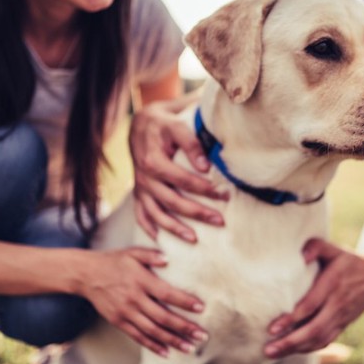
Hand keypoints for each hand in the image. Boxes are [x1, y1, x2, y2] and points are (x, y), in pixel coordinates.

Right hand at [78, 247, 207, 356]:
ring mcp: (125, 312)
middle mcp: (134, 298)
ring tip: (190, 348)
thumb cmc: (114, 261)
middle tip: (202, 335)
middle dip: (184, 327)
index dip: (184, 301)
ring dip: (172, 340)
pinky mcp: (118, 322)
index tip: (201, 308)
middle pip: (162, 317)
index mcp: (140, 280)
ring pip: (152, 331)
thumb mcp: (132, 252)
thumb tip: (168, 258)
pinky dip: (153, 346)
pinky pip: (138, 337)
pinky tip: (167, 352)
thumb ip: (151, 254)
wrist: (86, 274)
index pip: (166, 294)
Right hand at [129, 101, 227, 241]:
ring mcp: (140, 187)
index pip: (183, 180)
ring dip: (175, 228)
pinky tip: (160, 240)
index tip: (225, 195)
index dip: (205, 189)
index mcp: (154, 161)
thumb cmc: (165, 124)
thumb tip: (205, 166)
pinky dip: (149, 228)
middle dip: (198, 213)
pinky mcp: (138, 192)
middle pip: (173, 201)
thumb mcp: (177, 126)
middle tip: (220, 221)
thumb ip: (191, 144)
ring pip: (156, 213)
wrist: (141, 123)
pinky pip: (140, 214)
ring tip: (194, 239)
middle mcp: (144, 178)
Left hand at [264, 239, 363, 357]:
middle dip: (290, 341)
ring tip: (273, 353)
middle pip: (313, 329)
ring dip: (295, 349)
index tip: (272, 328)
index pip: (310, 306)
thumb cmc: (348, 261)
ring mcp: (341, 317)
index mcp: (332, 285)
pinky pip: (325, 341)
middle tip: (268, 349)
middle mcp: (336, 305)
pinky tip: (291, 351)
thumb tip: (300, 257)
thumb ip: (316, 246)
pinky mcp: (343, 325)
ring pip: (318, 339)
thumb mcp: (333, 249)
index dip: (291, 319)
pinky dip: (308, 349)